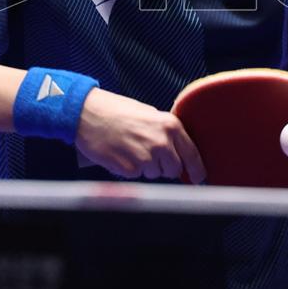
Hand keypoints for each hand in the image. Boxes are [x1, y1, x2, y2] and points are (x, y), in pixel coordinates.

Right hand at [74, 87, 206, 183]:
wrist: (88, 112)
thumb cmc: (117, 111)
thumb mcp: (149, 114)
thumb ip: (165, 132)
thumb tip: (177, 153)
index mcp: (170, 126)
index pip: (191, 154)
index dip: (197, 169)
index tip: (199, 178)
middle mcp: (161, 143)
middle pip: (173, 169)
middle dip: (164, 166)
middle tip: (148, 154)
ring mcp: (145, 157)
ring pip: (154, 174)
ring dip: (145, 166)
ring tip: (129, 148)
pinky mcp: (129, 169)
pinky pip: (136, 176)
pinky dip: (129, 168)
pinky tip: (120, 153)